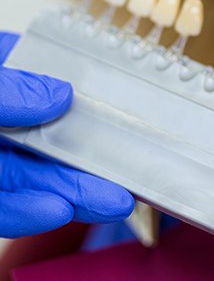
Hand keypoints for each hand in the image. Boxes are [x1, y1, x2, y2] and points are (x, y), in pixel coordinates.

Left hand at [0, 32, 133, 237]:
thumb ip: (5, 89)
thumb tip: (58, 94)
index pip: (38, 68)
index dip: (80, 79)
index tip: (126, 90)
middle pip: (49, 134)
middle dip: (91, 157)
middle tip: (133, 170)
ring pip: (32, 177)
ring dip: (72, 192)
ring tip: (113, 200)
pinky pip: (1, 207)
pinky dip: (26, 212)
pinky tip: (56, 211)